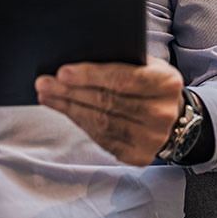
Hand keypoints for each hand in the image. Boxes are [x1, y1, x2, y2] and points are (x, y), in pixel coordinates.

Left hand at [35, 56, 183, 165]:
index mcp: (167, 83)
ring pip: (101, 122)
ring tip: (48, 96)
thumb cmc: (149, 83)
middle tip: (45, 83)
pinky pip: (102, 139)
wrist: (171, 115)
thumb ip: (122, 61)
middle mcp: (163, 113)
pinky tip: (66, 111)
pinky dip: (81, 123)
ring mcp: (152, 138)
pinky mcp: (140, 156)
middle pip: (108, 102)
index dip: (91, 76)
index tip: (62, 72)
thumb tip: (77, 61)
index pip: (123, 80)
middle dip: (71, 92)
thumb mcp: (146, 65)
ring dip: (69, 108)